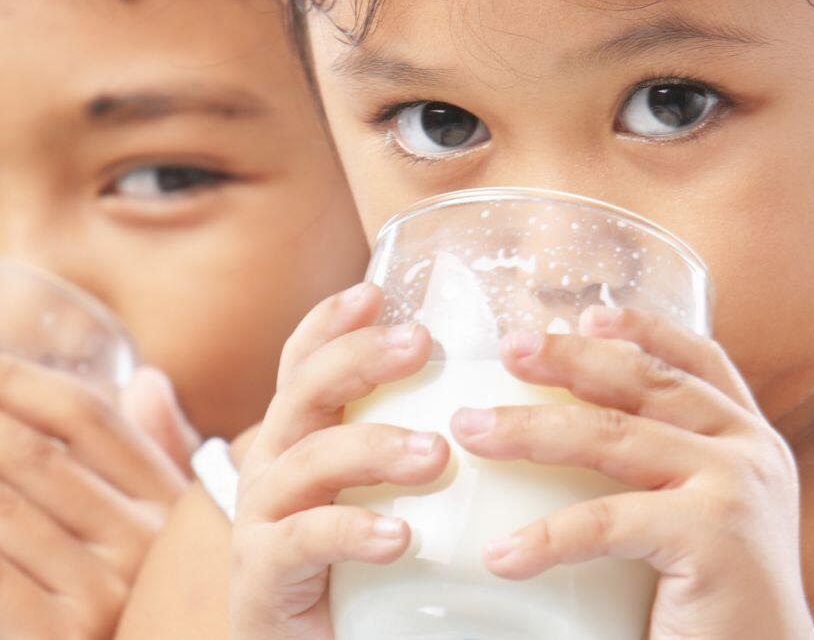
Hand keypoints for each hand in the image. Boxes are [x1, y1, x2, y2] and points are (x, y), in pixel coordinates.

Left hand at [0, 358, 191, 639]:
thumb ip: (154, 453)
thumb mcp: (148, 526)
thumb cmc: (112, 595)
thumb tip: (146, 381)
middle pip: (31, 454)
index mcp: (166, 501)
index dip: (19, 379)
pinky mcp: (58, 638)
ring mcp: (102, 596)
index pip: (87, 417)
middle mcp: (143, 544)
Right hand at [230, 283, 449, 639]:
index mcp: (304, 435)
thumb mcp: (385, 490)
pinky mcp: (264, 576)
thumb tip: (497, 405)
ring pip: (311, 459)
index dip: (332, 322)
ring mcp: (263, 518)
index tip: (375, 291)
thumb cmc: (361, 561)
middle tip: (421, 344)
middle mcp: (276, 464)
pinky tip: (401, 536)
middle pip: (305, 391)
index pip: (305, 362)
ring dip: (375, 447)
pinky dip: (352, 531)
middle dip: (360, 359)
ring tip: (436, 453)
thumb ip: (420, 443)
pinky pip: (304, 541)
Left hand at [450, 306, 813, 639]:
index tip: (583, 314)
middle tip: (508, 350)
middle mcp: (749, 449)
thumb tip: (570, 432)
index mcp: (747, 438)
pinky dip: (546, 537)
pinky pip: (607, 521)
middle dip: (569, 360)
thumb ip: (663, 469)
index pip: (698, 359)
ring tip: (471, 429)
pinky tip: (501, 555)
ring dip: (532, 430)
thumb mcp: (701, 512)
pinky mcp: (713, 537)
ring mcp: (735, 487)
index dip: (643, 326)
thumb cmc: (717, 600)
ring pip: (613, 437)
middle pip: (643, 382)